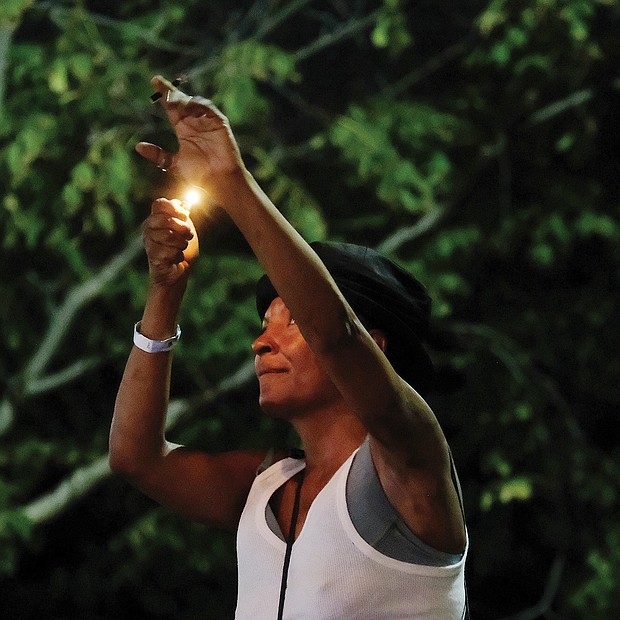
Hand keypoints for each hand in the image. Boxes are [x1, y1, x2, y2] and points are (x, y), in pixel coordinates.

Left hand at [136, 75, 244, 189]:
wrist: (219, 181)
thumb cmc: (199, 175)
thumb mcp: (174, 164)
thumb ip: (158, 155)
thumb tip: (139, 147)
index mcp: (184, 129)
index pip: (171, 107)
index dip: (164, 93)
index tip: (154, 80)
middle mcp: (195, 122)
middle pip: (181, 100)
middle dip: (172, 92)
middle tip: (161, 86)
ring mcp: (207, 121)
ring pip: (194, 102)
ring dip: (183, 100)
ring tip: (173, 101)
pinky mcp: (219, 123)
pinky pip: (209, 109)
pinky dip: (199, 105)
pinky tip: (189, 107)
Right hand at [142, 198, 197, 285]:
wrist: (179, 271)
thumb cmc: (180, 248)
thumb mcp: (185, 228)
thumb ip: (183, 215)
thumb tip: (185, 203)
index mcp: (155, 218)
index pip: (160, 204)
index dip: (174, 208)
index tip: (185, 216)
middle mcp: (148, 228)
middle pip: (166, 219)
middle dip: (183, 228)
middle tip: (188, 235)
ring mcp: (148, 242)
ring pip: (169, 236)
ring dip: (182, 243)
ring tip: (180, 247)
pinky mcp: (152, 256)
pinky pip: (170, 251)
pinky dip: (178, 256)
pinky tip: (175, 258)